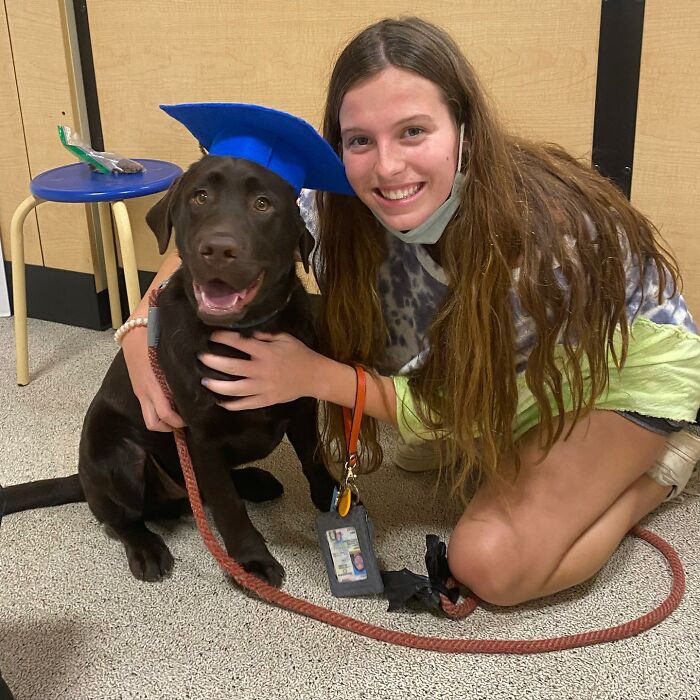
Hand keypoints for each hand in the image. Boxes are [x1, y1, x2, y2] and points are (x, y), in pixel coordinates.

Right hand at [121, 325, 185, 431]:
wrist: (135, 327)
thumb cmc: (157, 337)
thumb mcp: (173, 354)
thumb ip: (186, 369)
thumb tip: (205, 379)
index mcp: (154, 384)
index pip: (166, 414)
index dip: (180, 422)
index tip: (194, 418)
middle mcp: (145, 392)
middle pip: (154, 423)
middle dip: (170, 428)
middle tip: (186, 422)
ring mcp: (140, 391)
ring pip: (149, 418)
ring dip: (163, 422)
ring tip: (179, 416)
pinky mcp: (137, 387)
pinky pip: (146, 407)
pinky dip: (158, 411)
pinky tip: (172, 403)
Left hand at [198, 331, 323, 409]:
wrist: (315, 376)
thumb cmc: (299, 354)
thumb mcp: (284, 338)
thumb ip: (264, 335)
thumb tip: (245, 333)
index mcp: (266, 352)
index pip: (239, 344)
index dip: (223, 339)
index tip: (212, 336)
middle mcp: (261, 370)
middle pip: (232, 367)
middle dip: (213, 361)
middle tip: (201, 357)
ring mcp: (263, 387)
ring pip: (235, 389)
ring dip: (217, 385)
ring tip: (205, 381)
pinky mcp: (266, 400)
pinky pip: (246, 404)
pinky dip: (232, 404)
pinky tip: (220, 401)